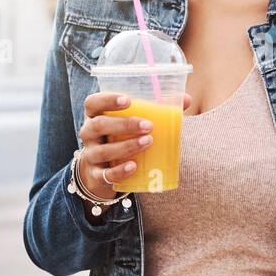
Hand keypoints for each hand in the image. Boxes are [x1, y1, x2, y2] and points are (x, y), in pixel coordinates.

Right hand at [77, 91, 191, 200]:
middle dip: (124, 124)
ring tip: (148, 142)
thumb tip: (186, 99)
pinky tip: (134, 166)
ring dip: (126, 146)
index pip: (92, 103)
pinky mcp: (96, 175)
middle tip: (148, 125)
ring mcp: (90, 155)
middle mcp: (89, 134)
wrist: (103, 170)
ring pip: (102, 150)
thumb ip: (157, 109)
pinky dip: (119, 171)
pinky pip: (105, 174)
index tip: (128, 101)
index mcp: (96, 116)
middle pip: (98, 125)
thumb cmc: (121, 138)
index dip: (107, 100)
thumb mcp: (133, 123)